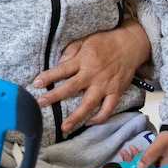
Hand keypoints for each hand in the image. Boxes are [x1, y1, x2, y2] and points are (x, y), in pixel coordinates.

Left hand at [32, 19, 150, 131]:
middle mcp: (93, 74)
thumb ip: (71, 50)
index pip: (62, 69)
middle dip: (54, 96)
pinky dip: (99, 118)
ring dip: (76, 117)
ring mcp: (105, 85)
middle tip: (40, 103)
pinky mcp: (116, 92)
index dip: (48, 77)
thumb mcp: (86, 39)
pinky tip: (88, 122)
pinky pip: (108, 109)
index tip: (36, 83)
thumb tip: (58, 62)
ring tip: (64, 127)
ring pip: (89, 104)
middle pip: (71, 88)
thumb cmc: (105, 41)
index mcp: (83, 60)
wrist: (131, 44)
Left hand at [120, 131, 167, 167]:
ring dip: (136, 159)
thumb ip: (149, 156)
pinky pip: (149, 161)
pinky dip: (141, 157)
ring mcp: (163, 166)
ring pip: (147, 166)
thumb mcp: (159, 146)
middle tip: (124, 156)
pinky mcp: (161, 162)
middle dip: (133, 165)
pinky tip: (134, 151)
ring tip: (125, 152)